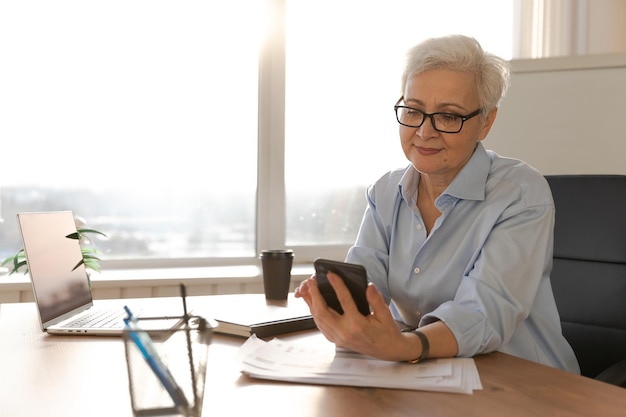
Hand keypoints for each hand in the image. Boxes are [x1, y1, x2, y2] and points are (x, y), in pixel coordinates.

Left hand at [295, 271, 417, 360]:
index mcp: (358, 325)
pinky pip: (321, 327)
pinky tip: (313, 305)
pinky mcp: (336, 341)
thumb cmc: (387, 332)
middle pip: (323, 312)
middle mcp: (345, 333)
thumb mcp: (385, 314)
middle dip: (315, 295)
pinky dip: (315, 315)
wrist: (388, 350)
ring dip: (311, 304)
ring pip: (319, 320)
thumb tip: (369, 286)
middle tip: (312, 282)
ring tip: (309, 290)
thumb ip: (376, 300)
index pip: (344, 301)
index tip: (331, 275)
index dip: (337, 286)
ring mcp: (339, 338)